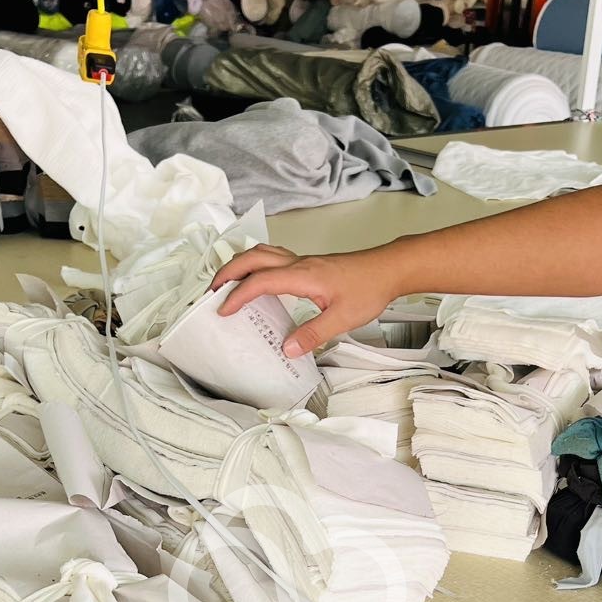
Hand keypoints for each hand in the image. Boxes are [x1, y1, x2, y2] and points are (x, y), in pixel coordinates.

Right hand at [213, 243, 402, 356]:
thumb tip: (287, 348)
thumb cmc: (369, 288)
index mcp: (302, 276)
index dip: (238, 295)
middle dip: (228, 272)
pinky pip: (274, 257)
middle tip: (212, 292)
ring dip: (240, 264)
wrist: (388, 269)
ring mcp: (303, 261)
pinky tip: (258, 279)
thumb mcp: (342, 318)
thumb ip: (313, 334)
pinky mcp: (308, 264)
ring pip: (262, 252)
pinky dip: (257, 265)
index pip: (260, 281)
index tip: (223, 310)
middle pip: (253, 257)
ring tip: (227, 282)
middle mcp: (298, 263)